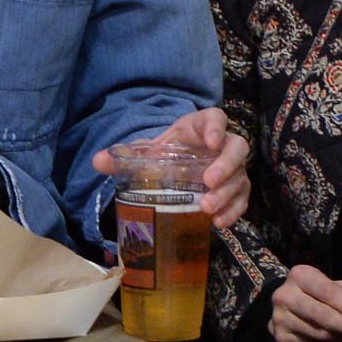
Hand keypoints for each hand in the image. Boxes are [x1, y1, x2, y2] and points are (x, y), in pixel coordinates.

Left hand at [91, 107, 251, 229]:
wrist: (176, 169)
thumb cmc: (165, 156)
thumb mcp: (146, 153)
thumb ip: (124, 156)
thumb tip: (98, 161)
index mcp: (200, 128)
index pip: (216, 118)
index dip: (216, 127)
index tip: (210, 141)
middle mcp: (222, 145)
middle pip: (237, 148)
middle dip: (226, 165)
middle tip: (208, 182)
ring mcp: (232, 169)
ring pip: (241, 177)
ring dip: (227, 194)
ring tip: (207, 209)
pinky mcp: (236, 189)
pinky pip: (243, 199)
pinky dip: (234, 211)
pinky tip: (219, 223)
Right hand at [270, 264, 341, 341]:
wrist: (287, 305)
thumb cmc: (317, 294)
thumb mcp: (333, 287)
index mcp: (300, 275)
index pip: (330, 293)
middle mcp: (285, 294)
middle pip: (323, 315)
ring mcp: (279, 317)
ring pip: (318, 332)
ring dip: (341, 337)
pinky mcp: (280, 336)